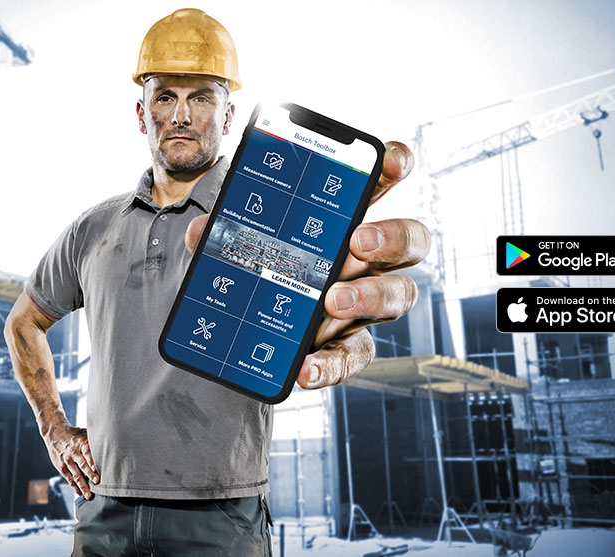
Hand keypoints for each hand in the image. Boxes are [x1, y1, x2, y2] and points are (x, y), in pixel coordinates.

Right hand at [43, 423, 98, 498]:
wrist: (54, 433)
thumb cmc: (73, 434)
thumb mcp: (83, 433)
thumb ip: (94, 440)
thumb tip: (111, 443)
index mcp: (81, 443)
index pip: (88, 452)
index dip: (92, 461)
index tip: (98, 469)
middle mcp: (73, 453)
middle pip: (82, 465)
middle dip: (90, 474)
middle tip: (97, 481)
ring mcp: (67, 461)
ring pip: (76, 475)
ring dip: (82, 486)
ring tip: (89, 495)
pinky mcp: (61, 467)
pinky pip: (69, 479)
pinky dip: (74, 487)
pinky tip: (79, 493)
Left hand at [185, 142, 428, 389]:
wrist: (239, 330)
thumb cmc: (252, 268)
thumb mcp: (230, 245)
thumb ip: (220, 235)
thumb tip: (203, 231)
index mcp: (342, 219)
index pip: (382, 184)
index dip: (396, 166)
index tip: (390, 161)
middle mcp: (364, 258)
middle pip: (411, 239)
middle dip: (394, 236)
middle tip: (359, 241)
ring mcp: (362, 302)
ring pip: (399, 295)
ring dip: (371, 296)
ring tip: (333, 301)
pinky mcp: (346, 345)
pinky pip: (354, 355)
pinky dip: (330, 364)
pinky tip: (304, 368)